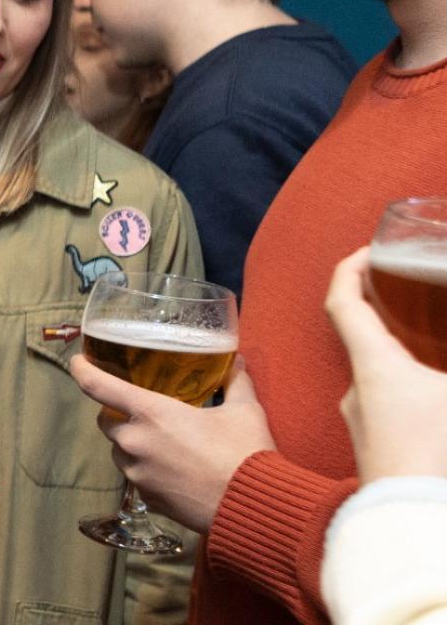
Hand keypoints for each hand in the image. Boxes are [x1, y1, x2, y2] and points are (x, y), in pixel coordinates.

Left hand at [70, 353, 274, 533]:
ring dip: (132, 443)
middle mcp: (133, 442)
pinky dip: (146, 468)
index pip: (97, 386)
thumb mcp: (243, 411)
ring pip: (119, 451)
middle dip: (117, 412)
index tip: (78, 360)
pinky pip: (135, 476)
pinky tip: (173, 468)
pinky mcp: (145, 497)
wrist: (250, 508)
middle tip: (142, 409)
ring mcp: (136, 473)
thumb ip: (234, 383)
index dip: (82, 370)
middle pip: (106, 420)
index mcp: (149, 413)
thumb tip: (235, 363)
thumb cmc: (244, 454)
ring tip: (163, 441)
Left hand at [325, 247, 446, 480]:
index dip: (350, 270)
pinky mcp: (372, 453)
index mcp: (374, 365)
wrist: (412, 529)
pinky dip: (408, 396)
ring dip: (403, 363)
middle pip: (363, 340)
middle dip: (388, 318)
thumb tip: (444, 374)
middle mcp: (356, 391)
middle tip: (415, 301)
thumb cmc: (439, 457)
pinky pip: (387, 411)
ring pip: (379, 380)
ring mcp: (360, 425)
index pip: (343, 302)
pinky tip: (434, 406)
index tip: (367, 252)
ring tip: (435, 355)